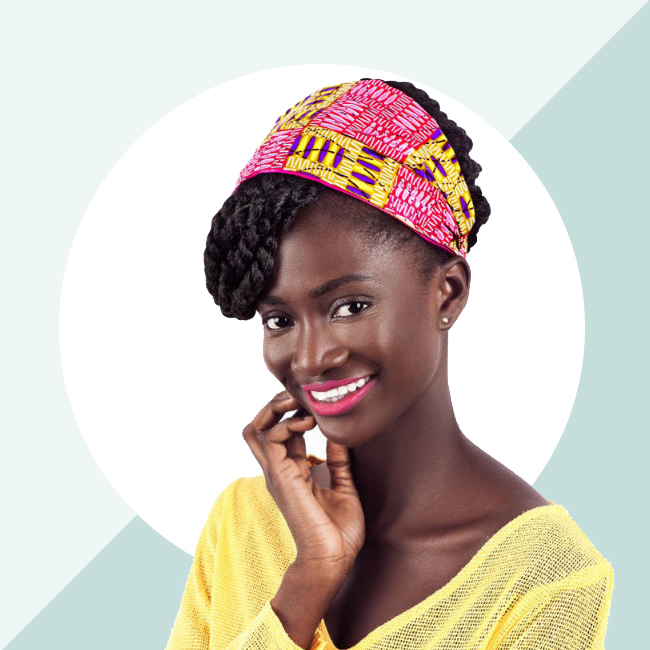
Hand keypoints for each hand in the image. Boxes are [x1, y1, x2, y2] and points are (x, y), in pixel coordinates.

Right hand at [243, 390, 364, 569]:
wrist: (334, 558)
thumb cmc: (339, 531)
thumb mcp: (344, 486)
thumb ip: (339, 459)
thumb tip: (339, 433)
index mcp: (292, 471)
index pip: (282, 431)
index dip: (294, 411)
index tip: (315, 402)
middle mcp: (279, 470)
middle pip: (259, 427)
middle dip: (276, 405)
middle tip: (300, 395)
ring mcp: (276, 473)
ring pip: (255, 429)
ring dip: (276, 408)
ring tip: (299, 402)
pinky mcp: (280, 476)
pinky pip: (270, 439)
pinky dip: (286, 423)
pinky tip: (308, 422)